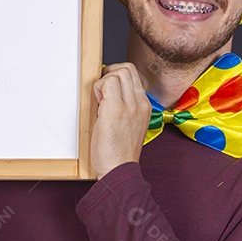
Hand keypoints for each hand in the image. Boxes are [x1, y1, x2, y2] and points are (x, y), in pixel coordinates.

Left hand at [90, 62, 150, 178]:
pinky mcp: (116, 110)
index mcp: (144, 107)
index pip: (134, 76)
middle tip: (101, 92)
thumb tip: (107, 95)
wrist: (119, 171)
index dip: (117, 77)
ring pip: (119, 72)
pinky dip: (98, 88)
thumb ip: (124, 108)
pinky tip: (97, 106)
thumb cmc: (119, 154)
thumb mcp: (129, 127)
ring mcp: (130, 106)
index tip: (107, 92)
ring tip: (100, 101)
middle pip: (128, 69)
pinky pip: (108, 82)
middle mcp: (140, 104)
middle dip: (110, 73)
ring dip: (104, 81)